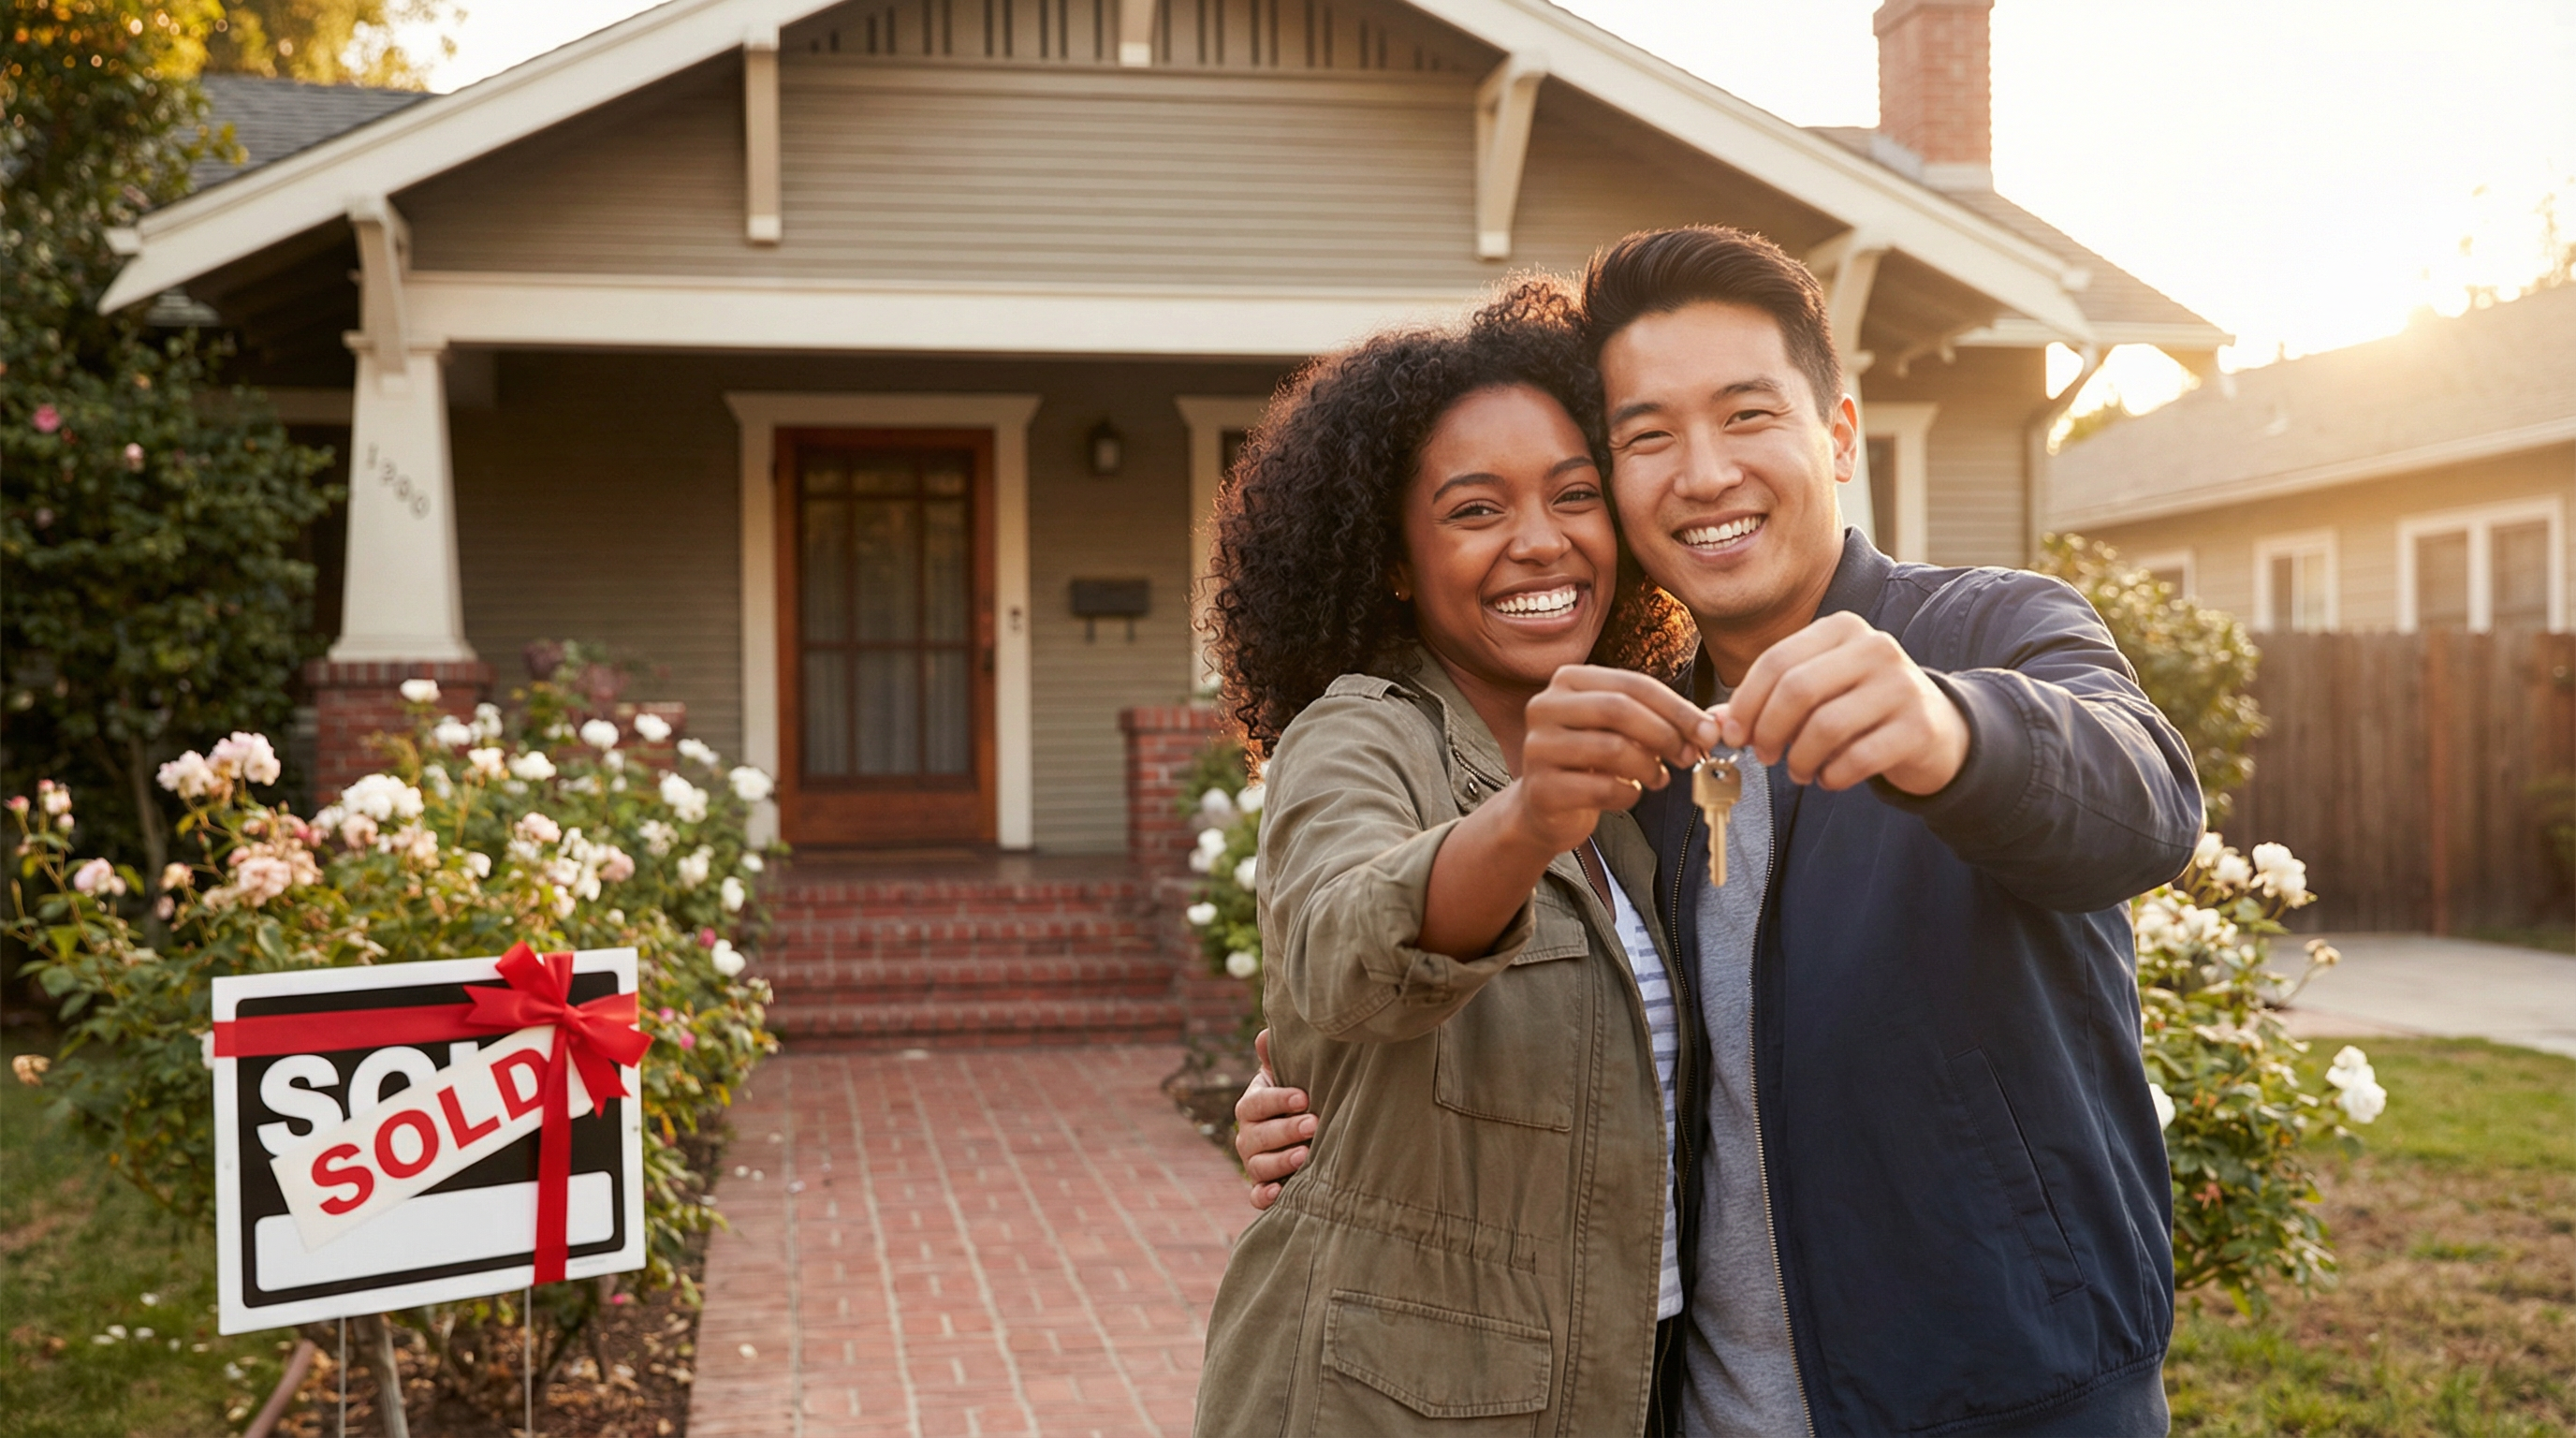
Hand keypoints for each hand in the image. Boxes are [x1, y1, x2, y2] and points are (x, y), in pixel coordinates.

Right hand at [1234, 1030, 1314, 1210]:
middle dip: (1285, 1130)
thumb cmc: (1299, 1099)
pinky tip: (1279, 1192)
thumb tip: (1265, 1034)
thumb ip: (1278, 1058)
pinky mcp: (1262, 1188)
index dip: (1277, 1100)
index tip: (1304, 1097)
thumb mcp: (1290, 1076)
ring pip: (1257, 1166)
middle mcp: (1248, 1135)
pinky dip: (1264, 1196)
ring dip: (1279, 1161)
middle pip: (1257, 1135)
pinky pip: (1255, 1196)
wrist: (1305, 1133)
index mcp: (1252, 1105)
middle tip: (1314, 1123)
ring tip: (1306, 1155)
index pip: (1257, 1102)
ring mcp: (1253, 1162)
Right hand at [1503, 665, 1721, 853]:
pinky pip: (1602, 789)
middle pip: (1618, 710)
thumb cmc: (1592, 762)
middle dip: (1665, 734)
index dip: (1677, 708)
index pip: (1633, 684)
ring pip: (1612, 749)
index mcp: (1568, 681)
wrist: (1546, 807)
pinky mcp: (1541, 788)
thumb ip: (1661, 719)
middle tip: (1689, 757)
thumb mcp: (1621, 730)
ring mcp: (1538, 748)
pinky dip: (1629, 794)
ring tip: (1659, 777)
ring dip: (1649, 767)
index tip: (1708, 732)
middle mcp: (1545, 707)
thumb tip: (1713, 725)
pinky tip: (1630, 793)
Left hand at [1716, 611, 1968, 794]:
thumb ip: (1766, 701)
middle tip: (1764, 757)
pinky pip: (1856, 758)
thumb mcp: (1817, 692)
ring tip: (1799, 771)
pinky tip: (1830, 779)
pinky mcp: (1918, 726)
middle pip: (1797, 690)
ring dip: (1800, 759)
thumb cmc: (1861, 709)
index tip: (1733, 735)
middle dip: (1768, 731)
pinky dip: (1832, 776)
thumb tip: (1714, 723)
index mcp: (1842, 629)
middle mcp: (1875, 647)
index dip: (1745, 703)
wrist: (1937, 730)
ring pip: (1825, 726)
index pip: (1776, 661)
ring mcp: (1902, 685)